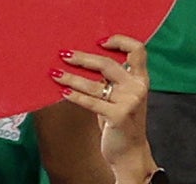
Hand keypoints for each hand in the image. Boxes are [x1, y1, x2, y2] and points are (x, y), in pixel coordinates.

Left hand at [51, 36, 153, 182]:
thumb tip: (81, 54)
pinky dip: (74, 96)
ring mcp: (130, 102)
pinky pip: (91, 102)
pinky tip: (62, 92)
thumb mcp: (121, 94)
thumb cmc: (120, 118)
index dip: (119, 40)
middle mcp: (138, 88)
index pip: (137, 50)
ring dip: (71, 77)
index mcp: (140, 78)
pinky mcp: (119, 117)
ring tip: (55, 73)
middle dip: (82, 58)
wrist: (130, 154)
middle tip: (64, 54)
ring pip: (94, 84)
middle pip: (107, 64)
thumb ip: (111, 78)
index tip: (98, 41)